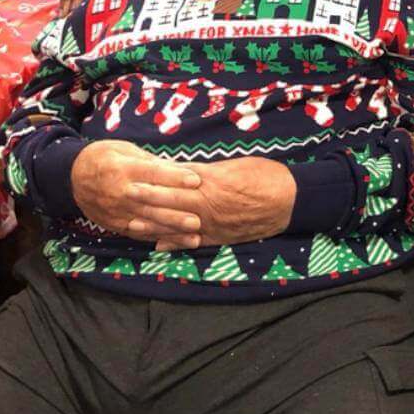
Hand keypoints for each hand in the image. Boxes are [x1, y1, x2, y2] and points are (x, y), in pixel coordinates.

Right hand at [70, 140, 202, 242]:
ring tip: (194, 236)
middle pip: (152, 204)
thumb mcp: (124, 150)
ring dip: (172, 231)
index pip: (153, 174)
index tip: (196, 180)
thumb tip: (179, 168)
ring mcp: (117, 212)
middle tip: (199, 219)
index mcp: (122, 169)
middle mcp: (119, 193)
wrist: (72, 176)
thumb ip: (150, 161)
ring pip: (148, 223)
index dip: (175, 177)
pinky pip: (139, 234)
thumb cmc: (104, 157)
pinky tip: (176, 243)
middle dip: (176, 212)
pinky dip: (159, 239)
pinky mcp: (115, 225)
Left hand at [123, 156, 296, 251]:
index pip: (174, 182)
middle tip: (123, 198)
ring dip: (153, 226)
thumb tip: (185, 172)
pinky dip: (176, 245)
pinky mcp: (222, 237)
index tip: (133, 178)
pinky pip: (194, 243)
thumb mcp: (234, 166)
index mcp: (210, 183)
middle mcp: (208, 205)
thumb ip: (208, 172)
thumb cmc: (265, 176)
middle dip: (146, 201)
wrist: (290, 200)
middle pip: (170, 203)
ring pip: (177, 226)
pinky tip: (159, 246)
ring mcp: (213, 224)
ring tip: (131, 225)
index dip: (152, 182)